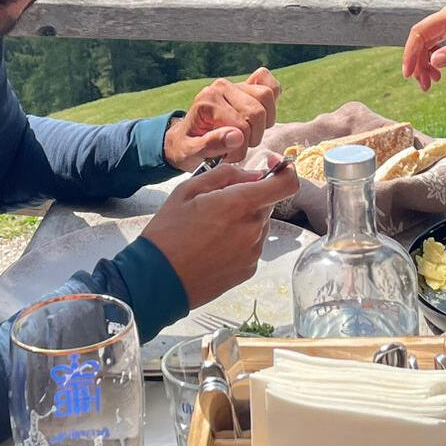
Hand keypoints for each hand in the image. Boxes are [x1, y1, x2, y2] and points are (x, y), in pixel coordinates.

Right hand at [140, 160, 302, 307]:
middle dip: (249, 197)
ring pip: (259, 223)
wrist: (158, 279)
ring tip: (210, 228)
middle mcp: (253, 228)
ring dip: (244, 219)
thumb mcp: (188, 189)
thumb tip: (253, 174)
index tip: (271, 165)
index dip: (284, 170)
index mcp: (240, 204)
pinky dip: (239, 240)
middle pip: (267, 202)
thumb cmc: (168, 232)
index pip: (287, 183)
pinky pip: (252, 245)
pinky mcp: (248, 269)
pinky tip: (213, 245)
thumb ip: (226, 174)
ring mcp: (253, 252)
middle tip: (217, 203)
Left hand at [163, 69, 280, 168]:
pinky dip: (271, 99)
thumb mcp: (191, 152)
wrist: (183, 138)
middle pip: (257, 112)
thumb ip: (212, 144)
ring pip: (266, 96)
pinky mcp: (246, 85)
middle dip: (253, 137)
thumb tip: (237, 136)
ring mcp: (235, 84)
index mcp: (207, 100)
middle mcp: (222, 87)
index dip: (241, 147)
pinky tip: (262, 114)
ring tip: (249, 134)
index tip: (229, 156)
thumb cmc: (188, 146)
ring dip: (264, 122)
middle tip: (239, 147)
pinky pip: (268, 82)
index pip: (241, 126)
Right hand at [401, 2, 445, 91]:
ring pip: (429, 42)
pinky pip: (439, 42)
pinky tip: (439, 72)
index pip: (420, 32)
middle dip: (418, 62)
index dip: (410, 53)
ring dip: (426, 62)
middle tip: (423, 85)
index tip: (408, 74)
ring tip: (431, 83)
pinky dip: (436, 57)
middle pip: (422, 38)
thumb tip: (433, 61)